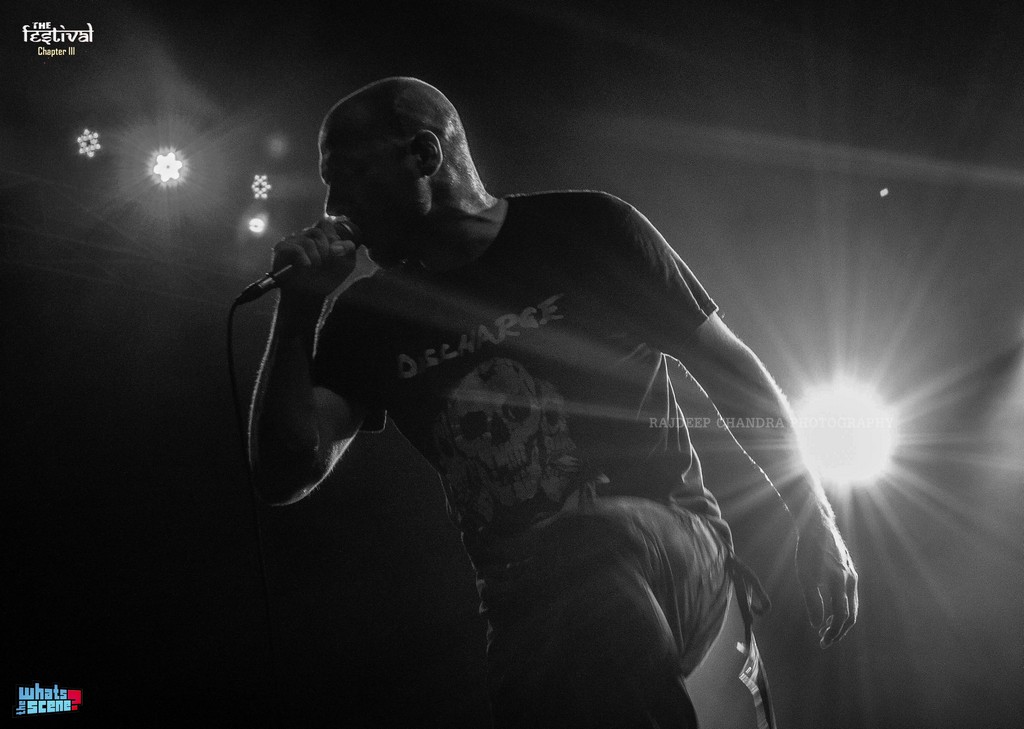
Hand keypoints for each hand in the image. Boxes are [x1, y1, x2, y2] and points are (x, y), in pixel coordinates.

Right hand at [271, 219, 358, 300]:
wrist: (308, 296)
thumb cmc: (325, 279)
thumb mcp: (345, 265)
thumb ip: (349, 250)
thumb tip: (336, 246)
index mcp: (319, 236)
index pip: (325, 224)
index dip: (332, 238)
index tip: (333, 254)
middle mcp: (304, 235)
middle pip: (318, 232)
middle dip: (325, 251)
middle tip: (324, 265)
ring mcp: (291, 240)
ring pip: (308, 241)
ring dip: (315, 258)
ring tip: (314, 269)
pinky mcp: (282, 249)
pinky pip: (296, 249)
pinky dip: (305, 260)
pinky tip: (306, 268)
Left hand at [795, 518, 857, 647]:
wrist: (817, 523)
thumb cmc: (809, 549)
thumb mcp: (806, 576)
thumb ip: (813, 601)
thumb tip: (817, 625)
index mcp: (840, 584)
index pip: (842, 616)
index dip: (833, 632)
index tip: (823, 642)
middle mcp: (850, 581)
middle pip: (850, 614)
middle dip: (839, 630)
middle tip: (826, 640)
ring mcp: (851, 574)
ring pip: (851, 603)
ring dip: (841, 619)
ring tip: (828, 627)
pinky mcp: (848, 568)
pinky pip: (849, 592)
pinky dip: (842, 605)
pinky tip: (831, 606)